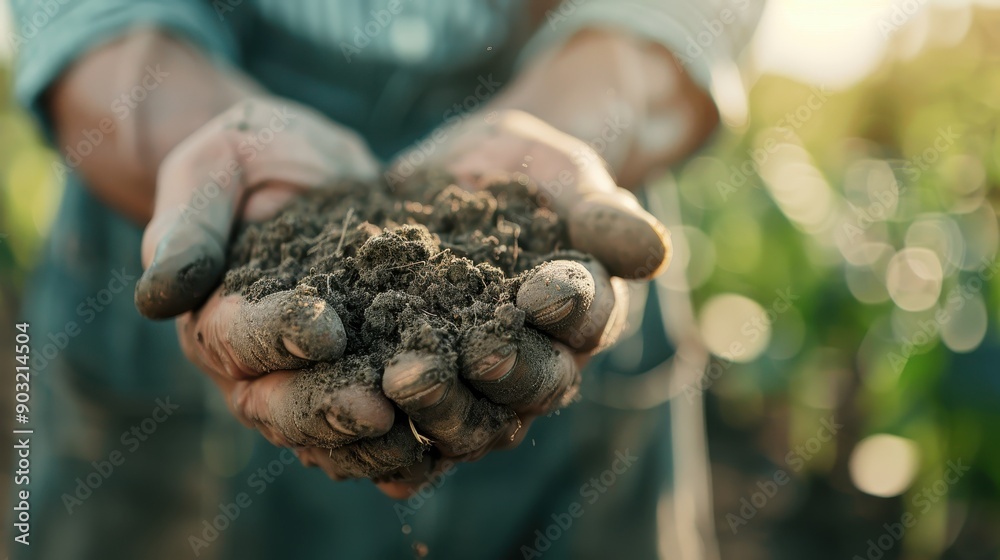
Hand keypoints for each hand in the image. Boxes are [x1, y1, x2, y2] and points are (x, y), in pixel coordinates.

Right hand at [135, 97, 429, 484]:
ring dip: (372, 443)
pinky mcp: (360, 377)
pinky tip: (448, 441)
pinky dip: (406, 438)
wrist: (311, 166)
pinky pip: (375, 425)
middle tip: (379, 409)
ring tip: (421, 436)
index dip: (279, 337)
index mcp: (213, 316)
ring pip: (328, 432)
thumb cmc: (253, 155)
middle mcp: (254, 365)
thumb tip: (156, 296)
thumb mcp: (216, 166)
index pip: (238, 338)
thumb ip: (189, 226)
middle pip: (281, 405)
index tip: (326, 328)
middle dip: (329, 410)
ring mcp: (308, 380)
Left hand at [363, 109, 670, 495]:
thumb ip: (605, 216)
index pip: (586, 318)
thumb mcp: (570, 179)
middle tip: (471, 354)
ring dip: (440, 406)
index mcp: (585, 313)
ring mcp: (483, 382)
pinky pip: (415, 425)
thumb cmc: (535, 174)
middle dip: (502, 370)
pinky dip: (395, 440)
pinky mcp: (427, 383)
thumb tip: (654, 252)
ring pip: (474, 415)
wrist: (470, 174)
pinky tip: (369, 448)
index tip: (538, 291)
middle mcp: (542, 360)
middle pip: (532, 384)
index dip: (567, 308)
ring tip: (398, 382)